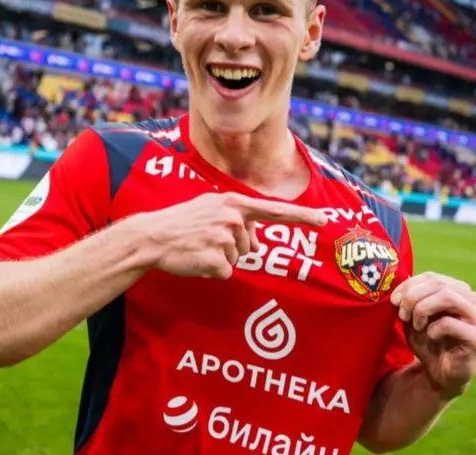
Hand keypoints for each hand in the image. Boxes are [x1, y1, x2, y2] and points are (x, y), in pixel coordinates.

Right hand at [143, 192, 327, 279]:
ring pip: (237, 260)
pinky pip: (225, 273)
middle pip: (250, 246)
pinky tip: (196, 260)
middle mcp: (232, 218)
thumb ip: (237, 220)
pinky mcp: (217, 260)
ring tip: (198, 248)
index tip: (324, 220)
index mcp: (233, 202)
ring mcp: (225, 239)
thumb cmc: (181, 223)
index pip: (275, 210)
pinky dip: (211, 270)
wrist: (151, 237)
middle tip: (205, 241)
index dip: (302, 216)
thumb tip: (257, 246)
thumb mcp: (210, 209)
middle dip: (232, 249)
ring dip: (220, 259)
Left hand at [391, 272, 475, 398]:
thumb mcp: (413, 315)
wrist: (438, 373)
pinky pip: (450, 323)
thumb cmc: (427, 340)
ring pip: (447, 297)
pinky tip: (431, 337)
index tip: (393, 300)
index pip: (432, 277)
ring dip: (423, 309)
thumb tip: (399, 287)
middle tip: (402, 314)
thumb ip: (409, 298)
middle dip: (413, 297)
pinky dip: (433, 328)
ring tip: (415, 324)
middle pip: (439, 284)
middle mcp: (473, 300)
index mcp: (458, 290)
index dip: (409, 285)